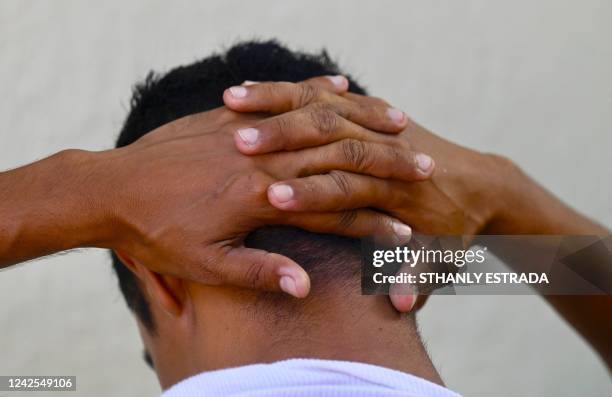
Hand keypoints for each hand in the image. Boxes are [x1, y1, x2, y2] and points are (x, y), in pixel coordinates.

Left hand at [92, 77, 435, 297]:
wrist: (107, 188)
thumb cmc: (155, 233)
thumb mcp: (204, 264)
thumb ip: (258, 270)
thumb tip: (304, 286)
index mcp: (261, 198)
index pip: (332, 211)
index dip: (372, 223)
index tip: (407, 230)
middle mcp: (263, 160)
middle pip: (338, 159)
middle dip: (388, 165)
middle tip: (428, 168)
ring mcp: (249, 133)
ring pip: (320, 120)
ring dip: (365, 120)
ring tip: (402, 120)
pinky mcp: (231, 116)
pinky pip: (283, 96)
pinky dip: (316, 91)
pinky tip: (342, 84)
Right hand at [227, 87, 509, 308]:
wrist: (490, 186)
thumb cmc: (463, 227)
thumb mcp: (448, 260)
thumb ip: (418, 278)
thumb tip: (395, 302)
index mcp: (396, 192)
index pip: (343, 189)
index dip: (306, 193)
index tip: (269, 197)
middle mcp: (385, 151)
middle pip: (327, 140)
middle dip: (280, 140)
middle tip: (237, 143)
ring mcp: (381, 128)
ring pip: (325, 106)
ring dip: (282, 105)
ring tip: (237, 102)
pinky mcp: (376, 118)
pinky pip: (334, 96)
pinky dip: (297, 90)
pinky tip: (261, 88)